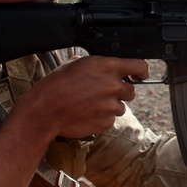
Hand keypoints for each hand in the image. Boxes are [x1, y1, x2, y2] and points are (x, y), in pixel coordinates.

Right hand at [9, 55, 149, 140]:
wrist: (45, 110)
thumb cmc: (56, 85)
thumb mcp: (76, 64)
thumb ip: (97, 65)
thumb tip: (105, 67)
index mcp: (107, 66)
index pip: (139, 66)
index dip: (141, 71)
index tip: (140, 75)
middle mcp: (113, 85)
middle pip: (131, 91)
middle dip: (119, 92)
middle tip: (101, 93)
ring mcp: (111, 106)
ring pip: (120, 107)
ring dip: (109, 106)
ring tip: (89, 104)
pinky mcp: (106, 122)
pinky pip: (110, 120)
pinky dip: (102, 118)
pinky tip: (86, 114)